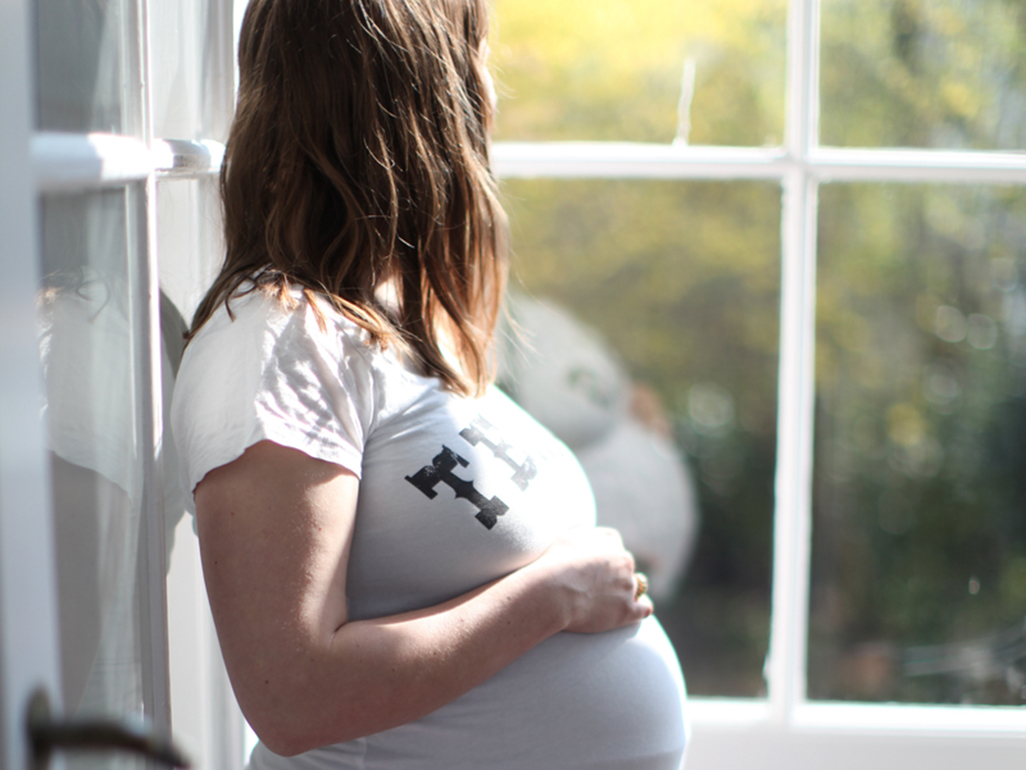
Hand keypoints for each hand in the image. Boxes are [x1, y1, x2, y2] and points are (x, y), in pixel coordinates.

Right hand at [528, 526, 652, 633]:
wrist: (553, 592)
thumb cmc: (555, 563)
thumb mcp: (569, 536)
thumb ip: (586, 534)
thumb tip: (592, 534)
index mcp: (612, 544)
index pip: (614, 542)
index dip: (605, 552)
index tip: (595, 562)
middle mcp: (625, 563)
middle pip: (626, 564)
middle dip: (615, 571)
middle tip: (597, 583)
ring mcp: (627, 587)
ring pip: (636, 586)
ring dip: (626, 590)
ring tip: (612, 599)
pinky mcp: (626, 610)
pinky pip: (644, 608)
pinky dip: (640, 608)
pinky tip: (633, 610)